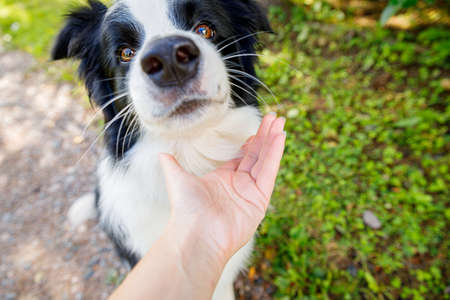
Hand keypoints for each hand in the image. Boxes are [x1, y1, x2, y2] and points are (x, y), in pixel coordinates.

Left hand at [160, 114, 285, 263]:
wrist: (196, 234)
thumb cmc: (186, 210)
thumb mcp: (178, 179)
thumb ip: (172, 165)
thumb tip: (161, 153)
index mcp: (222, 179)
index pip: (242, 157)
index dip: (251, 142)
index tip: (257, 128)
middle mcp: (238, 185)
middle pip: (256, 155)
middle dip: (265, 136)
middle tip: (274, 118)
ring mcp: (250, 192)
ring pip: (265, 160)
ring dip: (273, 141)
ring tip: (280, 122)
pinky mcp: (260, 199)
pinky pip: (269, 172)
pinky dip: (275, 154)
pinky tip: (280, 137)